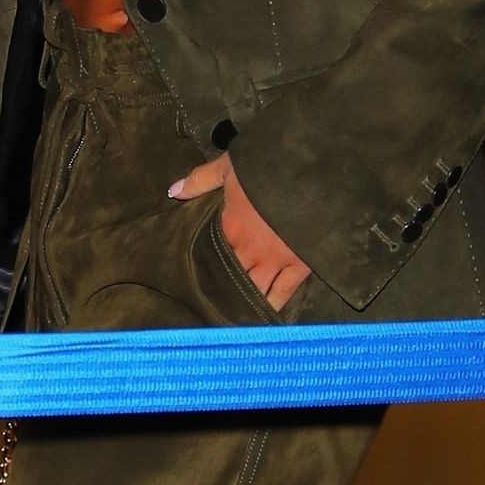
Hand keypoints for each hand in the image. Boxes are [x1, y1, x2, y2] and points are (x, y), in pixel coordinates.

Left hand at [168, 152, 311, 310]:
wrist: (312, 168)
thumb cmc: (269, 164)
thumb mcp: (231, 165)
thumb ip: (201, 180)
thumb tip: (173, 191)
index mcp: (230, 228)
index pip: (211, 257)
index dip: (205, 270)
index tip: (196, 283)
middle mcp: (249, 251)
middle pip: (231, 281)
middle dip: (223, 293)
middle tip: (214, 309)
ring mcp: (276, 261)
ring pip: (255, 292)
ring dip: (245, 304)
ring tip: (236, 320)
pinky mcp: (300, 265)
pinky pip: (284, 293)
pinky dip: (273, 306)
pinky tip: (265, 317)